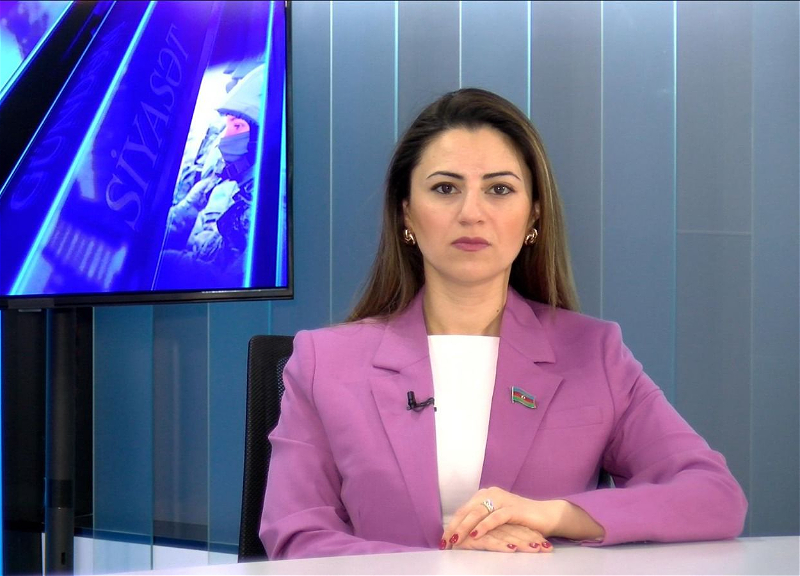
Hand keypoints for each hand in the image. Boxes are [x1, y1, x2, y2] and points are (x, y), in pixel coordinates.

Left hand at [441, 487, 603, 548]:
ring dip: (465, 528)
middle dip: (454, 527)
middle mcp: (491, 493)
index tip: (443, 539)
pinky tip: (474, 535)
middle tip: (445, 542)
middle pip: (467, 510)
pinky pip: (495, 518)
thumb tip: (461, 534)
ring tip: (456, 540)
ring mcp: (502, 499)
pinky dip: (483, 527)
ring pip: (478, 513)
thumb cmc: (521, 520)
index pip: (464, 509)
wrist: (546, 516)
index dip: (452, 524)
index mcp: (485, 495)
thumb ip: (481, 521)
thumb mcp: (497, 519)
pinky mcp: (513, 508)